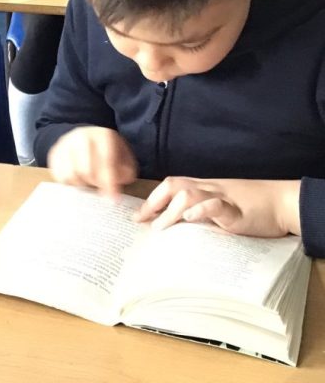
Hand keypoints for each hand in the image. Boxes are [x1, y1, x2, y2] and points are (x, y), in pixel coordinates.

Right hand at [48, 126, 138, 196]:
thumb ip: (125, 171)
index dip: (110, 183)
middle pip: (86, 171)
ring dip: (81, 185)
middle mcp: (82, 136)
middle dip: (95, 184)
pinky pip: (59, 176)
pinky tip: (78, 180)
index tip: (113, 200)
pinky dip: (69, 183)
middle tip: (100, 188)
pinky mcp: (54, 152)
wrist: (86, 136)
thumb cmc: (107, 150)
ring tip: (88, 182)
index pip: (106, 162)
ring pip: (71, 175)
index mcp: (103, 136)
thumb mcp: (123, 156)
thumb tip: (115, 186)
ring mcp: (65, 144)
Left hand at [135, 176, 300, 237]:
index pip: (170, 187)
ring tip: (159, 227)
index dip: (152, 200)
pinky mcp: (236, 209)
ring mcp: (221, 197)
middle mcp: (208, 189)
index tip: (136, 217)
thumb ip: (202, 216)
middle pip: (173, 184)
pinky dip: (201, 209)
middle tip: (140, 221)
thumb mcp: (221, 209)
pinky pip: (216, 204)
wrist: (281, 202)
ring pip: (189, 193)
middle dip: (154, 202)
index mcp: (203, 188)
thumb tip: (177, 232)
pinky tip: (190, 218)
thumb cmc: (251, 207)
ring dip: (170, 210)